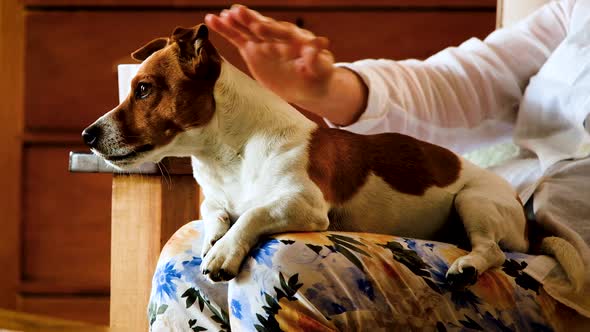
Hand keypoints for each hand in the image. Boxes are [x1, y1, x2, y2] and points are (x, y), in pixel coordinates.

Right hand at [205, 5, 334, 104]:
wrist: (308, 83)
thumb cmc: (318, 75)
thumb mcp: (321, 69)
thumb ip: (317, 58)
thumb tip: (318, 44)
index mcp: (296, 39)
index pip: (283, 33)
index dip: (271, 30)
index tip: (259, 27)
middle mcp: (278, 36)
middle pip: (264, 26)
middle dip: (251, 20)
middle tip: (237, 11)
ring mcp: (264, 41)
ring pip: (248, 29)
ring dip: (235, 22)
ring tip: (222, 15)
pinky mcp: (253, 49)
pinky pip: (237, 38)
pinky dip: (226, 29)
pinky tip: (212, 19)